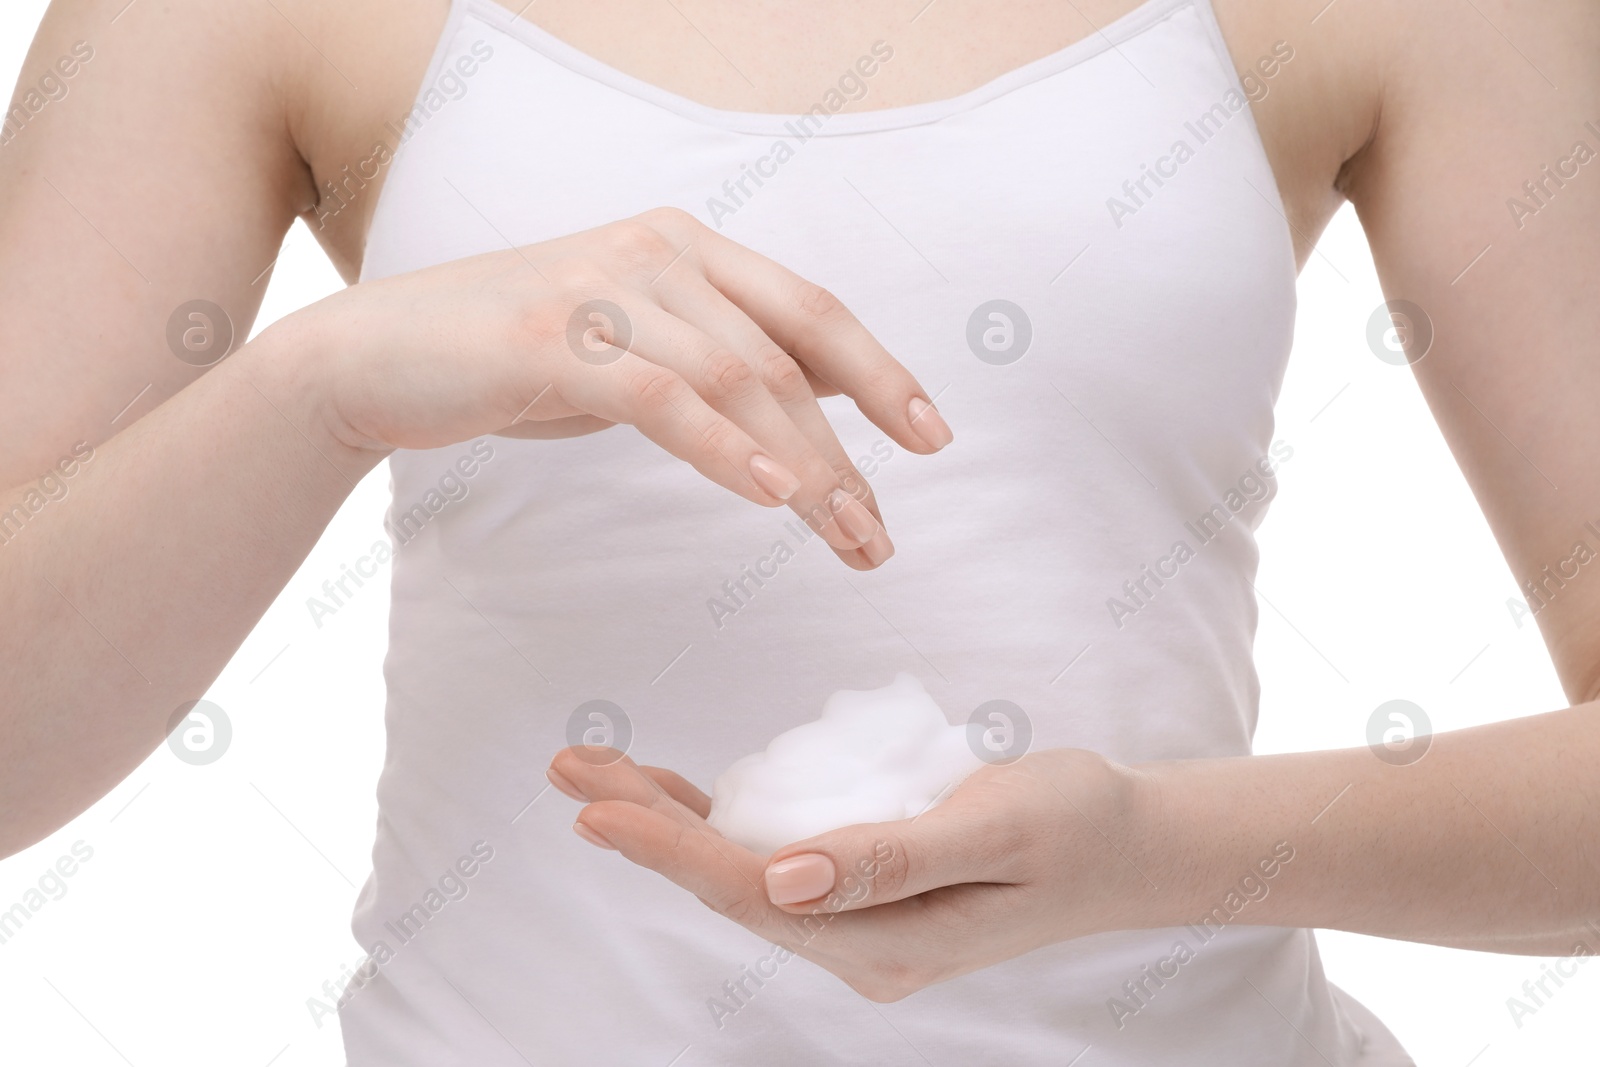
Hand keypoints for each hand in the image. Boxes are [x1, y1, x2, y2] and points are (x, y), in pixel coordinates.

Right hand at [274, 207, 952, 568]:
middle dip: (850, 452)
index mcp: (688, 248)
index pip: (812, 311)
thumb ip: (713, 360)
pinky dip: (728, 450)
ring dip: (805, 469)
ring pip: (742, 382)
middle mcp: (660, 252)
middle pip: (789, 357)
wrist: (381, 355)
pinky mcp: (559, 340)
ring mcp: (608, 289)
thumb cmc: (516, 359)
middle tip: (879, 536)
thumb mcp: (635, 348)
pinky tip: (771, 498)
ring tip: (845, 538)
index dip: (883, 373)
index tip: (931, 438)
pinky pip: (667, 400)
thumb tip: (806, 407)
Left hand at [546, 746, 1160, 1001]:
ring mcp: (860, 919)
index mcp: (887, 940)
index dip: (669, 846)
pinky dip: (721, 819)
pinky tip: (678, 791)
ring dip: (671, 818)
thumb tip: (778, 878)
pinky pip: (775, 854)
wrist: (1131, 845)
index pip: (750, 892)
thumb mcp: (995, 826)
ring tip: (599, 770)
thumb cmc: (1075, 824)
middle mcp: (859, 942)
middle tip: (569, 768)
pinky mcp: (865, 887)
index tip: (597, 805)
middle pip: (728, 882)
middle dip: (647, 825)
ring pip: (741, 868)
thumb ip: (889, 856)